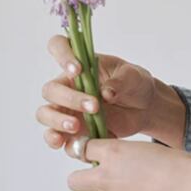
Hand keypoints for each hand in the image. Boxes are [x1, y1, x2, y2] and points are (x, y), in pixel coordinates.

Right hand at [36, 34, 159, 151]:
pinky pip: (55, 137)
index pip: (58, 47)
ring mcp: (67, 109)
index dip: (61, 55)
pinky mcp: (72, 130)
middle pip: (50, 90)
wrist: (144, 108)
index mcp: (79, 64)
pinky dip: (57, 141)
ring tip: (77, 126)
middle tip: (95, 106)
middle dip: (70, 99)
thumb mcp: (134, 77)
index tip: (77, 69)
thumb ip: (121, 81)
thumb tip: (107, 92)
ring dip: (57, 121)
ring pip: (45, 114)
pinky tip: (67, 143)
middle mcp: (67, 86)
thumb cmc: (135, 84)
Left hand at [67, 139, 190, 190]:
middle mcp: (107, 176)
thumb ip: (133, 157)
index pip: (83, 149)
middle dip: (85, 185)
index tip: (99, 162)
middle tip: (102, 188)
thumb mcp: (153, 150)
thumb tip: (132, 165)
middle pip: (73, 181)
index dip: (90, 156)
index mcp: (115, 152)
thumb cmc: (184, 168)